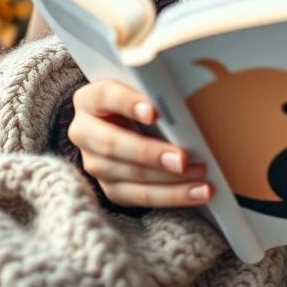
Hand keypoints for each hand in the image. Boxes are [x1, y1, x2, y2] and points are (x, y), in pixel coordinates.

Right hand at [67, 79, 214, 208]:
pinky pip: (139, 196)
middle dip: (150, 154)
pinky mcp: (110, 187)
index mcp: (90, 99)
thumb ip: (158, 91)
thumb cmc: (142, 99)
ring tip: (201, 179)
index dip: (128, 103)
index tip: (154, 112)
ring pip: (129, 175)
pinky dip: (172, 195)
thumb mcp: (143, 89)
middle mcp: (84, 132)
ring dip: (168, 180)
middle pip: (112, 144)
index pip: (106, 96)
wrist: (127, 121)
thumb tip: (190, 97)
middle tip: (182, 159)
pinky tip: (197, 192)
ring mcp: (94, 163)